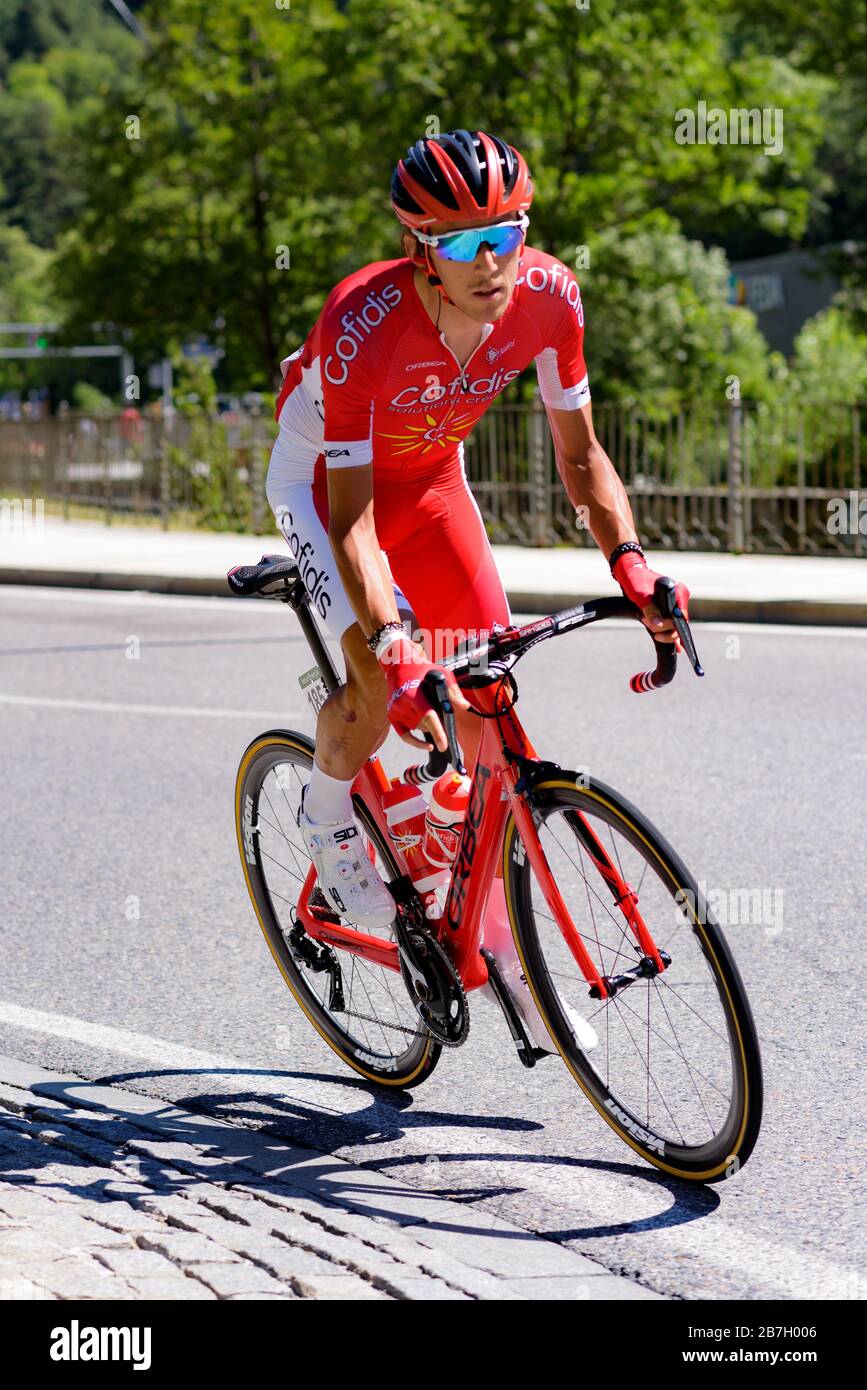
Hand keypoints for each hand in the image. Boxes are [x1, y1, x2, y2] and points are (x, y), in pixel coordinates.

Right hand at [378, 635, 470, 750]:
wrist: (398, 666)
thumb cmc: (421, 669)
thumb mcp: (440, 674)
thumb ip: (452, 691)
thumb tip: (465, 707)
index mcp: (413, 695)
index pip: (428, 717)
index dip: (437, 733)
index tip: (444, 745)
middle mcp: (402, 705)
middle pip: (425, 725)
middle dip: (437, 724)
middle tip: (441, 714)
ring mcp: (395, 712)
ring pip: (418, 729)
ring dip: (428, 726)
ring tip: (429, 710)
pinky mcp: (391, 716)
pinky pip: (405, 736)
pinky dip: (416, 742)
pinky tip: (428, 745)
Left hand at [612, 550, 689, 649]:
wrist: (631, 573)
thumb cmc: (636, 581)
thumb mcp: (641, 596)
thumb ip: (650, 610)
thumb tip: (658, 625)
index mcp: (679, 592)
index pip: (681, 616)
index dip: (670, 627)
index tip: (657, 632)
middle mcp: (681, 598)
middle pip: (679, 623)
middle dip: (663, 628)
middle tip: (646, 622)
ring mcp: (676, 604)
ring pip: (675, 625)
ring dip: (662, 629)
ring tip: (646, 621)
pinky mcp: (669, 609)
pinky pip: (673, 624)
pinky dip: (671, 633)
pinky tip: (678, 648)